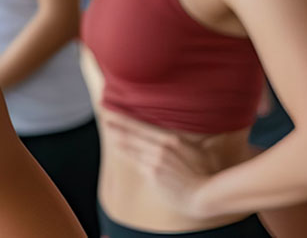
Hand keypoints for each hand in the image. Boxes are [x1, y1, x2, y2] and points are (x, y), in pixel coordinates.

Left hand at [102, 109, 222, 219]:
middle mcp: (160, 148)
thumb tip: (174, 130)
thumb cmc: (202, 171)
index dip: (126, 118)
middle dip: (117, 127)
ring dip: (118, 141)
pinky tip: (119, 150)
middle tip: (104, 118)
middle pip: (132, 135)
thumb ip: (182, 138)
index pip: (142, 126)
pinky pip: (136, 163)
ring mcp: (154, 162)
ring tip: (109, 133)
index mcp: (170, 139)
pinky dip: (128, 156)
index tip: (114, 110)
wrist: (202, 195)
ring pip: (131, 149)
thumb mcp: (195, 149)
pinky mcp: (151, 175)